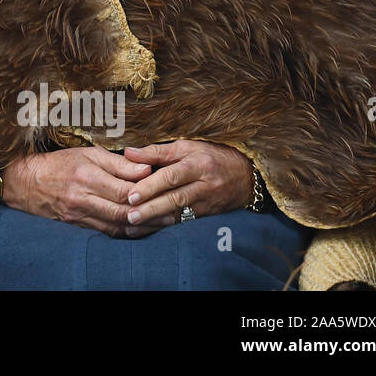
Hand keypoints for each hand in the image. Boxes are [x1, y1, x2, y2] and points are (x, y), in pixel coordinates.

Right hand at [2, 146, 155, 237]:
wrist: (25, 183)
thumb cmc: (58, 164)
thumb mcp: (87, 154)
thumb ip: (117, 163)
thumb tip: (146, 168)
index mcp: (87, 176)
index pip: (124, 189)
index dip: (147, 192)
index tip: (166, 189)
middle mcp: (83, 198)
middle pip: (124, 211)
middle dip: (151, 213)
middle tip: (173, 212)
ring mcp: (79, 215)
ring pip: (117, 226)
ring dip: (142, 227)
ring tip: (163, 223)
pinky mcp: (77, 226)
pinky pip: (106, 233)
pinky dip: (126, 233)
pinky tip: (140, 229)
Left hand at [123, 140, 253, 226]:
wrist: (246, 176)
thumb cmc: (211, 156)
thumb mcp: (187, 146)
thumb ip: (157, 151)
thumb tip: (128, 152)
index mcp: (198, 165)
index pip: (172, 176)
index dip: (151, 186)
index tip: (132, 195)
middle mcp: (204, 186)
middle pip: (175, 199)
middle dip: (151, 208)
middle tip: (130, 215)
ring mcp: (208, 203)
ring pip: (180, 214)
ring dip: (155, 221)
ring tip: (134, 225)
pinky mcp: (208, 216)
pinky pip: (185, 223)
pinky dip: (166, 227)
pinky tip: (149, 229)